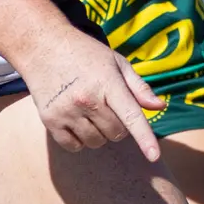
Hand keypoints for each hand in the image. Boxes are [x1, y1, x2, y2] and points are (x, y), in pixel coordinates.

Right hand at [19, 28, 164, 158]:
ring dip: (100, 134)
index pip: (131, 116)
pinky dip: (80, 140)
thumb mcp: (116, 63)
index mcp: (107, 83)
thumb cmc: (86, 54)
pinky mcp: (50, 120)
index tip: (154, 156)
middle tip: (108, 106)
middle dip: (119, 125)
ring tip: (91, 111)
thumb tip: (160, 107)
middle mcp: (87, 99)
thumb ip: (138, 87)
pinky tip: (77, 121)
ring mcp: (66, 111)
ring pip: (96, 142)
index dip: (145, 138)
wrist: (43, 46)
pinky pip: (74, 146)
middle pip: (116, 133)